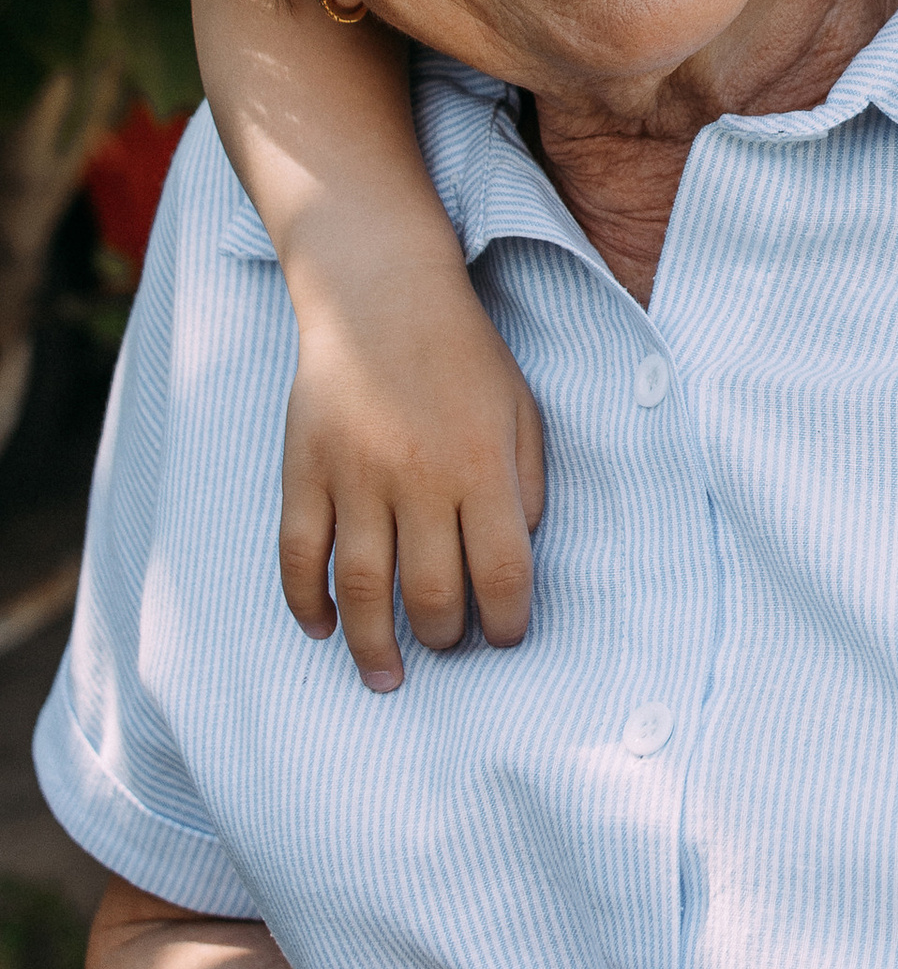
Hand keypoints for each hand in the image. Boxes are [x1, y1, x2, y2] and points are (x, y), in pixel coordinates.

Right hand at [277, 247, 546, 691]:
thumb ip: (526, 485)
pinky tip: (322, 630)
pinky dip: (306, 601)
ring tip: (387, 676)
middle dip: (445, 636)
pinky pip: (299, 553)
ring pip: (363, 587)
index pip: (503, 571)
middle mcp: (419, 477)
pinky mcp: (304, 468)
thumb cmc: (464, 356)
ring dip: (375, 645)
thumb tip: (518, 560)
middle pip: (432, 591)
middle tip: (448, 647)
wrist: (380, 293)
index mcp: (482, 465)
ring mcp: (354, 475)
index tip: (507, 637)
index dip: (509, 620)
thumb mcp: (521, 410)